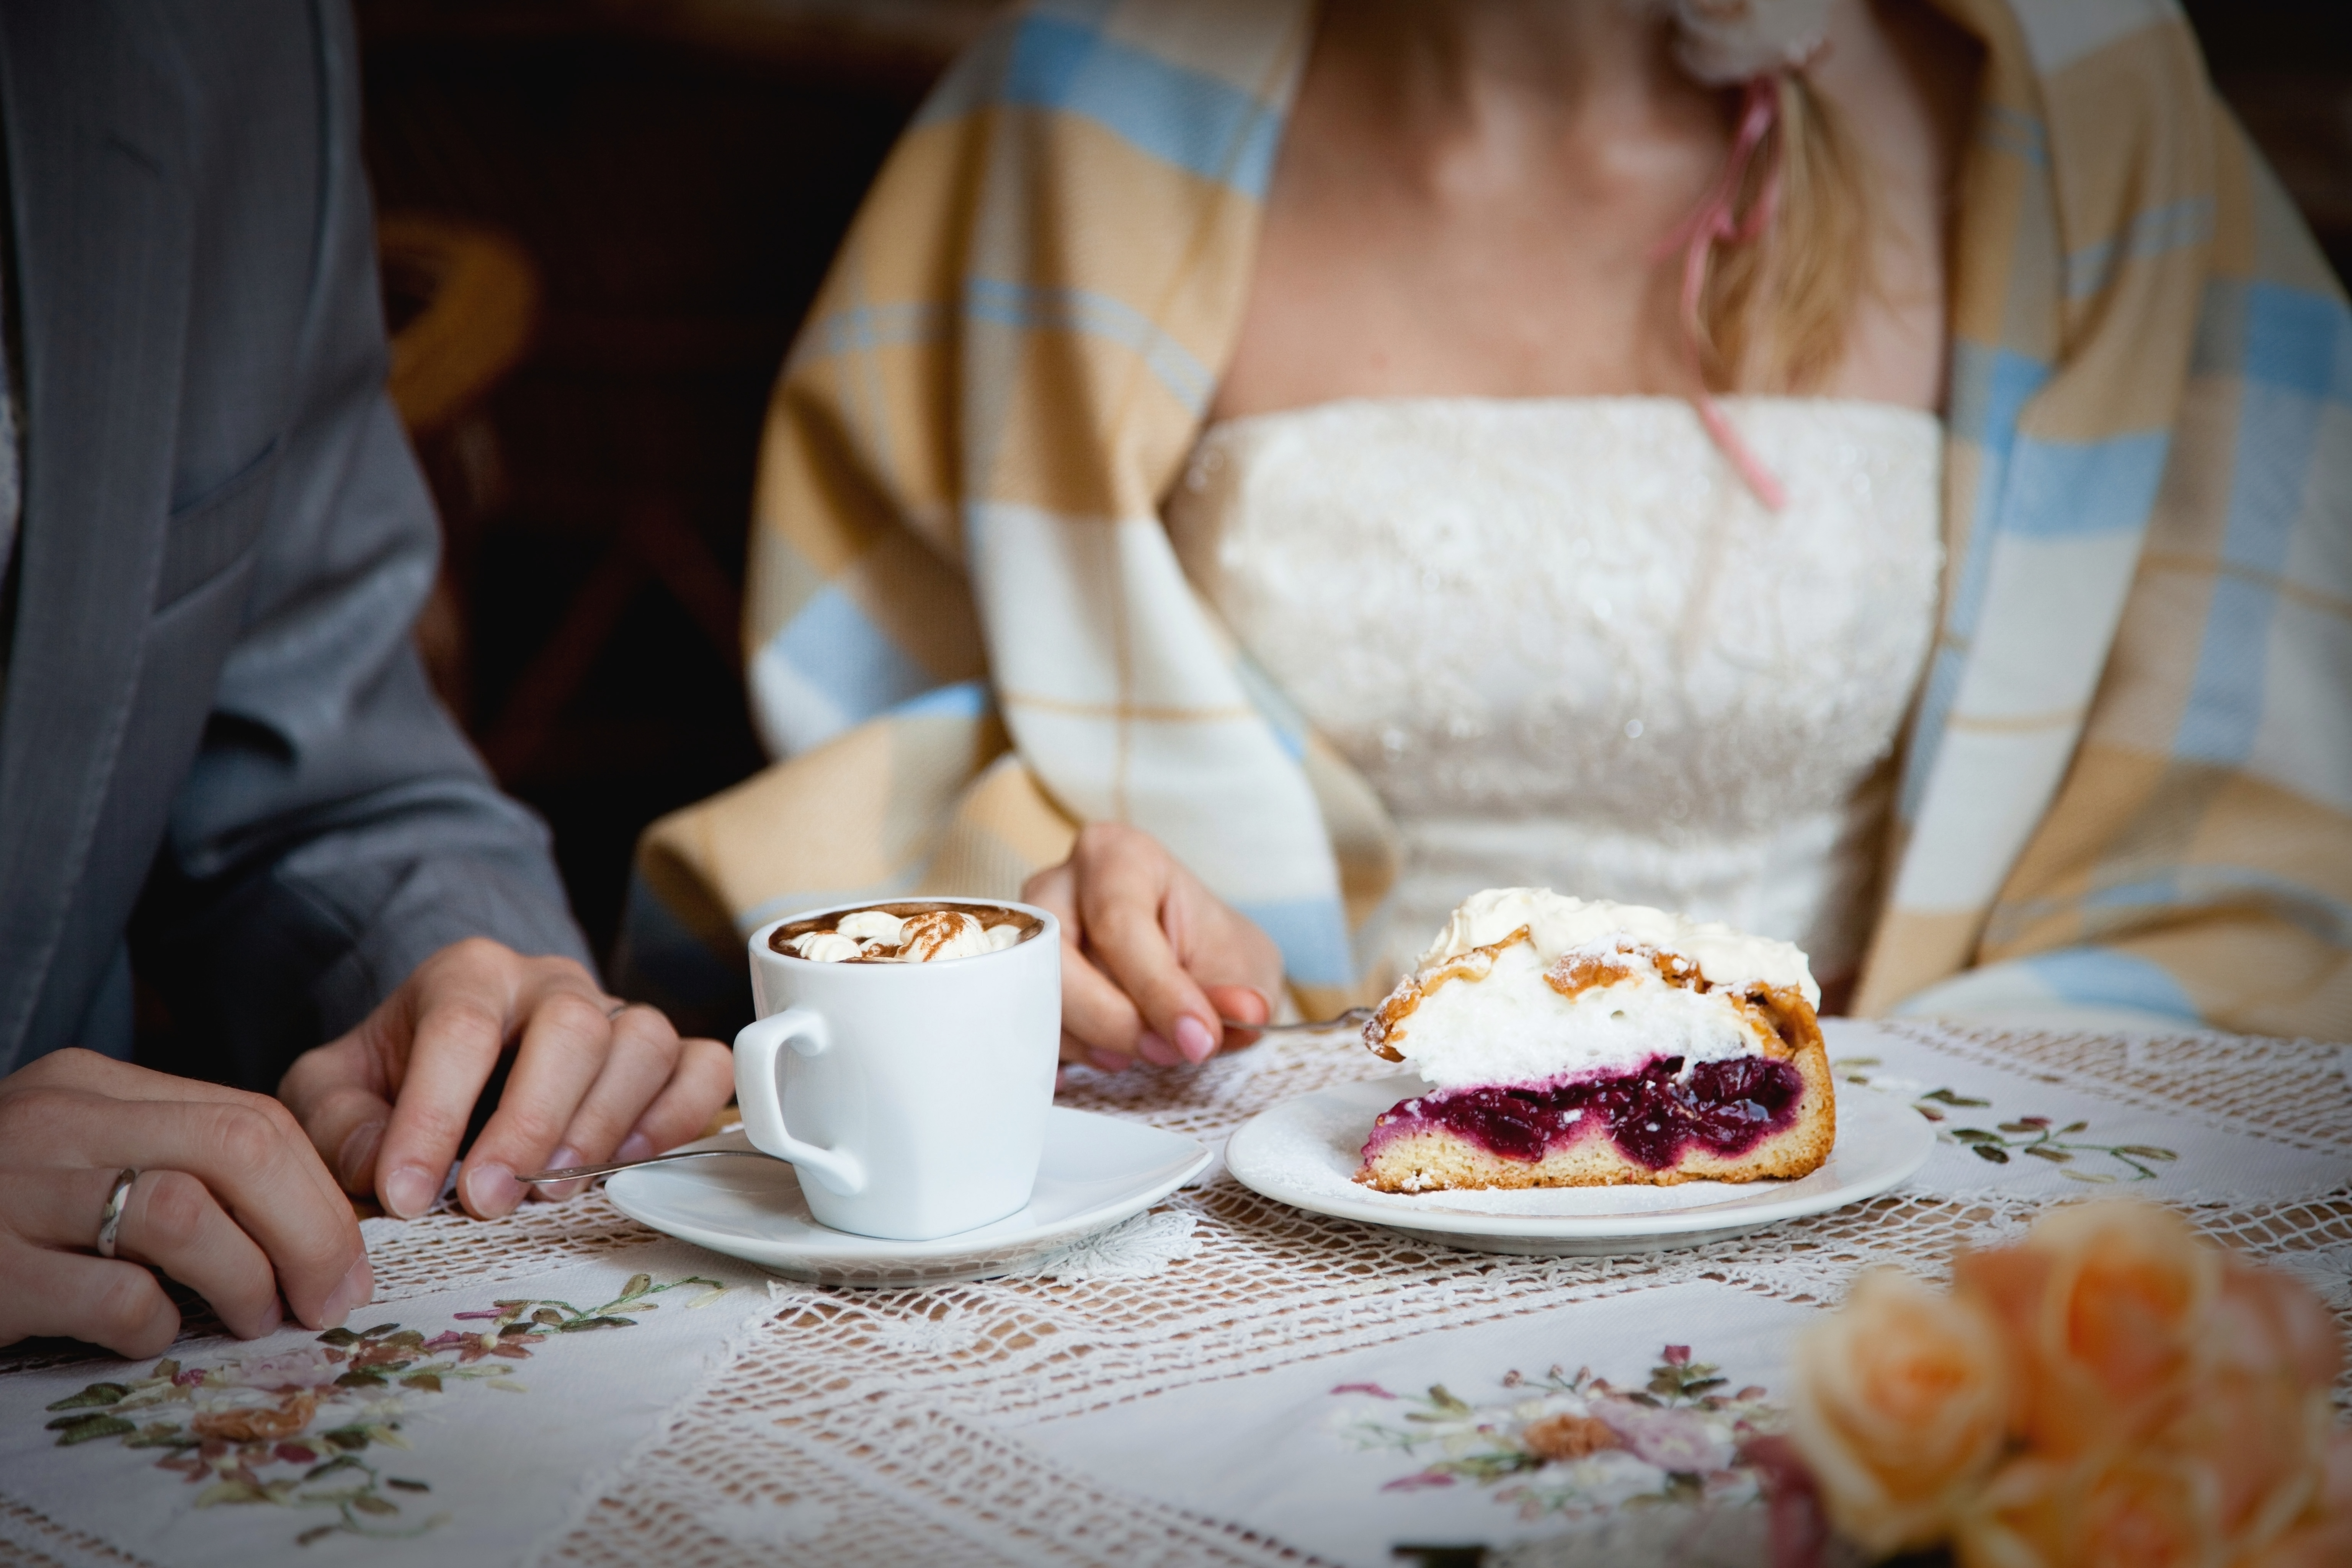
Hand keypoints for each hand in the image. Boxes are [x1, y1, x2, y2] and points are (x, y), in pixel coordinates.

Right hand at [0, 1050, 370, 1357]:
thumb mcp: (77, 1165)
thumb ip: (171, 1167)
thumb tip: (306, 1228)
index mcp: (87, 1086)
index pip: (249, 1117)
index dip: (317, 1193)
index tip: (345, 1259)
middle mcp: (53, 1120)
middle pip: (239, 1148)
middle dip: (311, 1231)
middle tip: (329, 1298)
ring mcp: (11, 1190)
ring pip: (183, 1210)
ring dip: (247, 1276)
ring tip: (256, 1320)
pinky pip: (110, 1292)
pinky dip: (153, 1323)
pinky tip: (151, 1338)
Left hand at [278, 939, 732, 1220]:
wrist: (456, 1060)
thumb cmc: (396, 1079)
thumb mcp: (333, 1093)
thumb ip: (339, 1127)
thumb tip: (386, 1170)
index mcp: (468, 974)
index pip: (460, 1028)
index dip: (433, 1117)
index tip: (406, 1194)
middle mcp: (551, 982)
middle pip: (571, 1027)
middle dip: (531, 1122)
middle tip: (489, 1200)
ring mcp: (616, 1013)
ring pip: (644, 1042)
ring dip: (602, 1124)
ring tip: (555, 1190)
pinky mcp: (666, 1054)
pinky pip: (703, 1067)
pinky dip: (678, 1116)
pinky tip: (627, 1162)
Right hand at [1022, 823, 1282, 1071]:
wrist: (1183, 953)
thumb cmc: (1205, 945)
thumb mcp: (1240, 963)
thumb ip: (1237, 990)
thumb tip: (1246, 1015)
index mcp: (1117, 856)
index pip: (1120, 924)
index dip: (1158, 990)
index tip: (1198, 1039)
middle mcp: (1056, 885)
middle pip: (1060, 961)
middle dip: (1116, 1021)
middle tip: (1166, 1053)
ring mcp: (1023, 933)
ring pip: (1033, 998)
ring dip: (1091, 1043)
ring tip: (1143, 1053)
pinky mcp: (1010, 981)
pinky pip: (1018, 1025)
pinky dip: (1061, 1056)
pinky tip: (1103, 1060)